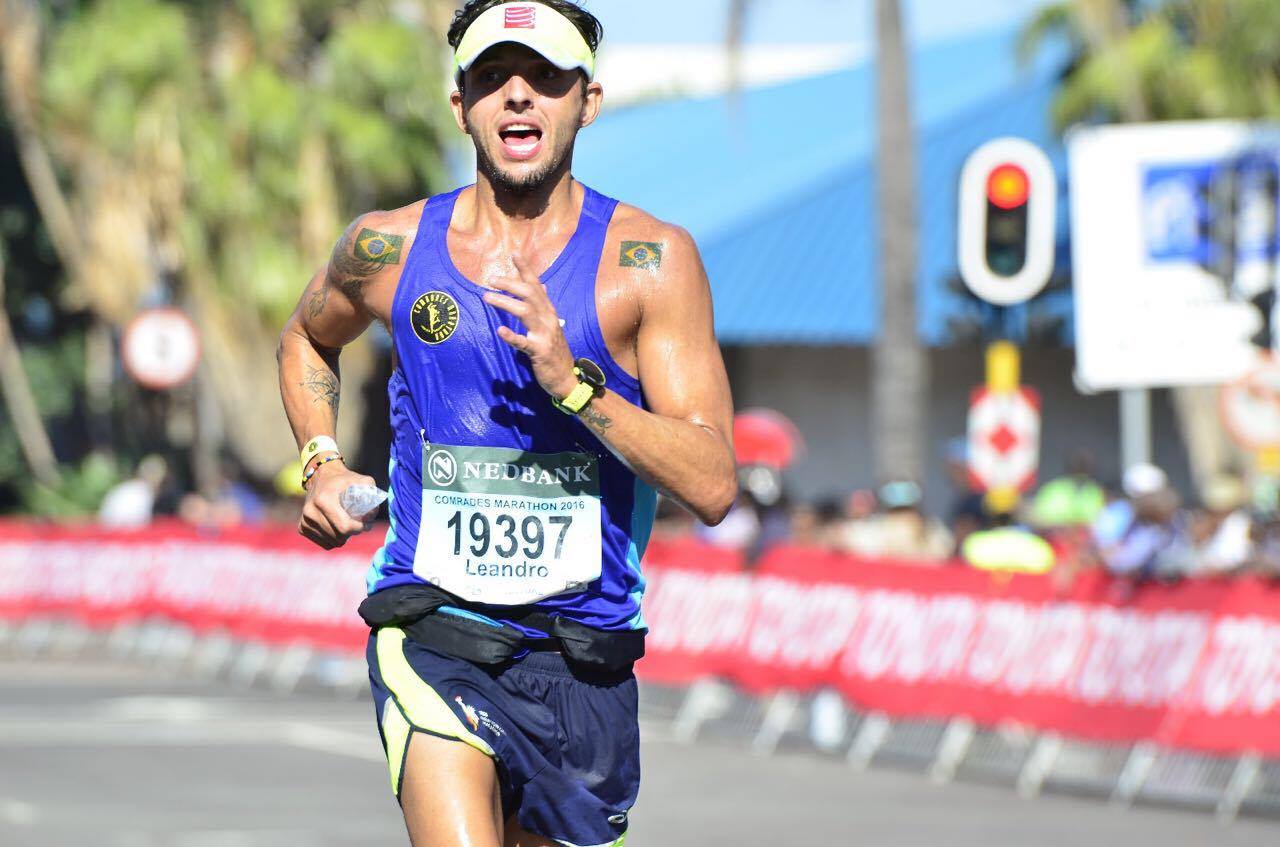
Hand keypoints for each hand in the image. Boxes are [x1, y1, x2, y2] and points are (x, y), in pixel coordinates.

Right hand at [299, 459, 377, 548]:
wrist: (320, 476)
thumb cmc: (344, 479)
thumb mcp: (361, 479)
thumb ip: (371, 492)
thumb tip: (372, 514)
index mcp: (324, 500)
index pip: (344, 526)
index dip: (359, 528)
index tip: (365, 523)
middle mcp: (311, 511)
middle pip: (339, 536)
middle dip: (353, 533)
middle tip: (360, 525)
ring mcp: (305, 520)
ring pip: (332, 542)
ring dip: (344, 538)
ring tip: (350, 526)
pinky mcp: (302, 527)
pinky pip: (324, 543)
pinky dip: (334, 540)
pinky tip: (339, 530)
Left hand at [483, 254, 576, 398]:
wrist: (566, 377)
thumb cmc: (556, 351)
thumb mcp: (551, 324)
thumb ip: (544, 305)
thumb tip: (542, 286)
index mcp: (549, 311)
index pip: (536, 285)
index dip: (526, 269)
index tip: (513, 253)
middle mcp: (548, 319)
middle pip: (529, 294)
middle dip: (510, 284)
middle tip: (491, 279)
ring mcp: (545, 334)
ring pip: (525, 312)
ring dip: (506, 303)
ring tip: (487, 297)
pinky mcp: (540, 351)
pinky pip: (524, 343)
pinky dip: (512, 336)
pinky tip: (500, 331)